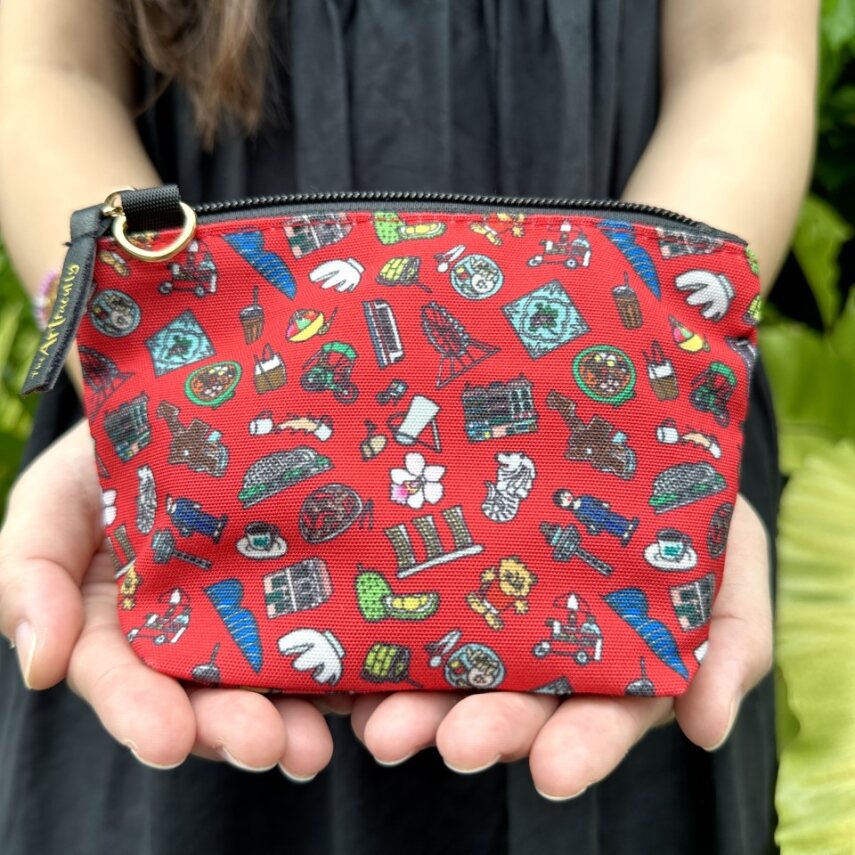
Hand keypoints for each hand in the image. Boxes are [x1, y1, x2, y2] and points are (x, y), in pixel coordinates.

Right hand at [0, 421, 332, 779]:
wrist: (187, 408)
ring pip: (273, 683)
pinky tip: (363, 692)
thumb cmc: (109, 457)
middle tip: (265, 745)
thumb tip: (40, 668)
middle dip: (232, 727)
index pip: (125, 681)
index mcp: (119, 631)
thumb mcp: (52, 503)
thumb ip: (28, 574)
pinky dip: (346, 673)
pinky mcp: (310, 598)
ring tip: (313, 746)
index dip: (140, 712)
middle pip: (208, 698)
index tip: (167, 739)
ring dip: (293, 721)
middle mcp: (189, 640)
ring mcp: (255, 621)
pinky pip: (332, 642)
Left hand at [350, 495, 772, 799]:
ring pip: (454, 672)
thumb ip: (731, 647)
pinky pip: (411, 622)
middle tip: (453, 745)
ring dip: (420, 706)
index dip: (582, 746)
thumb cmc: (689, 515)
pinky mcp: (450, 584)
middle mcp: (550, 657)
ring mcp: (496, 622)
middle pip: (516, 704)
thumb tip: (706, 731)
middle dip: (486, 729)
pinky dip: (379, 655)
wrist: (631, 446)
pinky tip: (349, 676)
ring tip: (383, 728)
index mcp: (620, 667)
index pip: (604, 717)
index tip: (554, 773)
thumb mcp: (731, 569)